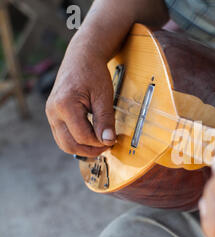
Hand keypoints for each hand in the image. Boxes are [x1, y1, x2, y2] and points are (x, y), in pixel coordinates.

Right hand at [45, 37, 115, 156]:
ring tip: (101, 143)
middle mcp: (53, 111)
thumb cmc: (93, 73)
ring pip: (64, 143)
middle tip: (108, 146)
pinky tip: (92, 137)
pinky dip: (77, 140)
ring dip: (83, 148)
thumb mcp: (104, 96)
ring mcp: (51, 114)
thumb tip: (108, 141)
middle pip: (69, 145)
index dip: (99, 142)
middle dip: (90, 150)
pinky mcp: (54, 115)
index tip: (113, 140)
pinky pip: (63, 136)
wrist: (81, 57)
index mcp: (64, 105)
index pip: (82, 136)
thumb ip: (105, 120)